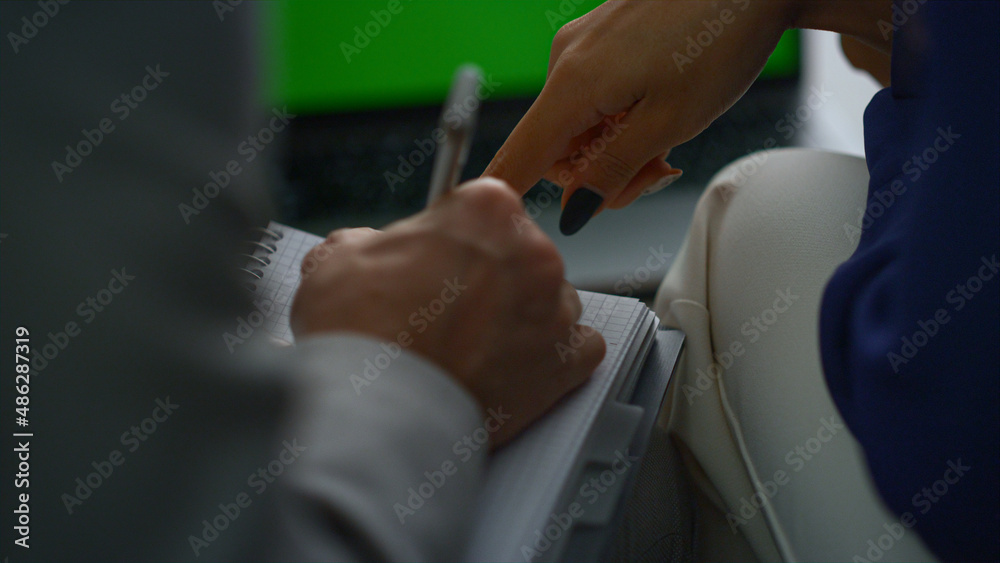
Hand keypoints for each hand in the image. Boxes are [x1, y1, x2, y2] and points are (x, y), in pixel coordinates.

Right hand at [290, 178, 605, 445]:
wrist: (378, 413)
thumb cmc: (359, 334)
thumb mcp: (337, 260)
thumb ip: (368, 242)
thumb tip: (370, 248)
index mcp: (485, 210)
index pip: (482, 209)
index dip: (454, 238)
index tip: (439, 261)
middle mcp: (533, 252)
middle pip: (520, 253)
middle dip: (490, 277)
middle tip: (449, 312)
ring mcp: (556, 309)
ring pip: (550, 300)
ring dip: (523, 317)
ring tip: (477, 348)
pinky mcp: (567, 363)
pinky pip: (578, 349)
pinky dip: (554, 357)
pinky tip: (516, 367)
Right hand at [484, 0, 890, 233]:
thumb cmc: (720, 36)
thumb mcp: (669, 123)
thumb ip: (613, 171)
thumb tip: (574, 211)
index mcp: (574, 83)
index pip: (519, 156)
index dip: (510, 196)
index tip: (506, 228)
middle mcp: (566, 58)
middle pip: (556, 147)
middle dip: (598, 173)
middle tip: (652, 174)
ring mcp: (583, 43)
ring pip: (579, 124)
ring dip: (616, 146)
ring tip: (667, 141)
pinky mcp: (602, 36)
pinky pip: (594, 95)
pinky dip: (620, 116)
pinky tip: (660, 112)